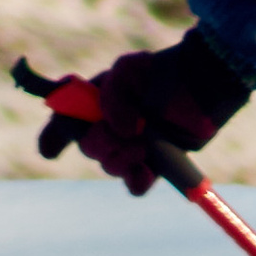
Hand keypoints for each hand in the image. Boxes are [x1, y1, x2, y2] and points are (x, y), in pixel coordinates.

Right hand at [32, 31, 252, 196]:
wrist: (205, 82)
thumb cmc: (165, 70)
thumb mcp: (128, 71)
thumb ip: (112, 97)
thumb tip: (121, 131)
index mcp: (98, 102)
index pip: (66, 122)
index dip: (54, 137)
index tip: (50, 151)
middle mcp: (112, 126)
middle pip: (88, 147)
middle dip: (101, 142)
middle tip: (124, 132)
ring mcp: (134, 146)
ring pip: (110, 166)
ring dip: (121, 158)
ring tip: (143, 145)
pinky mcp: (156, 162)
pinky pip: (136, 184)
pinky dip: (136, 181)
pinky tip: (144, 172)